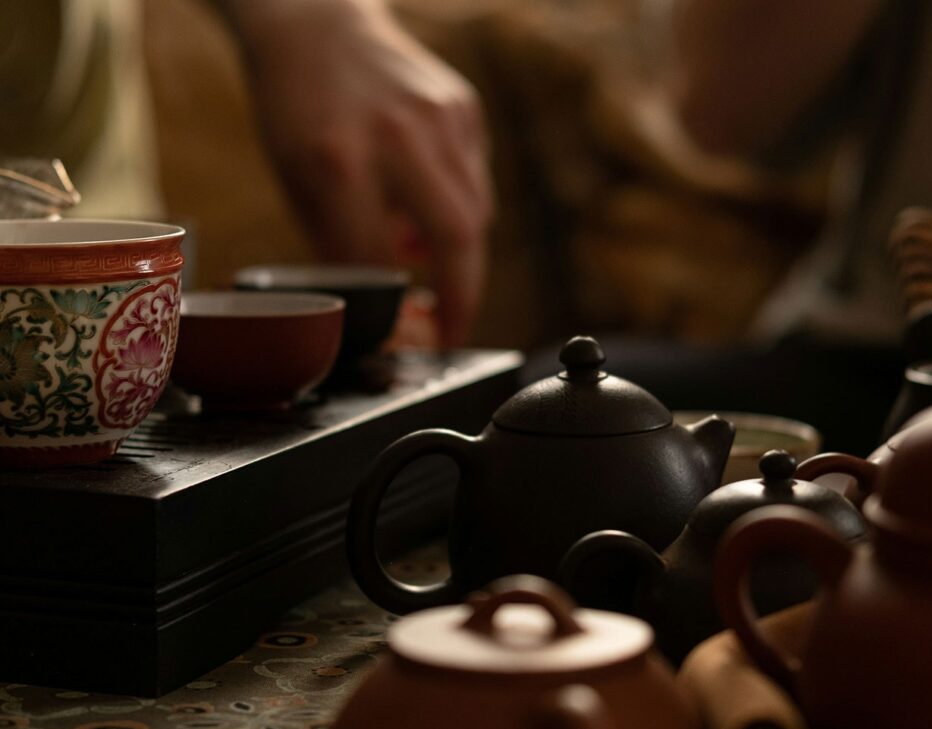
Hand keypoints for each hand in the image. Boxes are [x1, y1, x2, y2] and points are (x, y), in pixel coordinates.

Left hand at [224, 0, 492, 345]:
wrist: (317, 24)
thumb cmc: (299, 110)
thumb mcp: (299, 184)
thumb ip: (342, 246)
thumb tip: (387, 308)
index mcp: (340, 163)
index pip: (382, 262)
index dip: (401, 312)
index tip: (412, 341)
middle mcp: (400, 137)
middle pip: (458, 240)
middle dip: (464, 299)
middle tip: (453, 328)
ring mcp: (441, 118)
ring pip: (477, 214)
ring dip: (461, 253)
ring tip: (422, 253)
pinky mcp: (465, 108)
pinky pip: (477, 181)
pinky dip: (459, 208)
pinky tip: (426, 201)